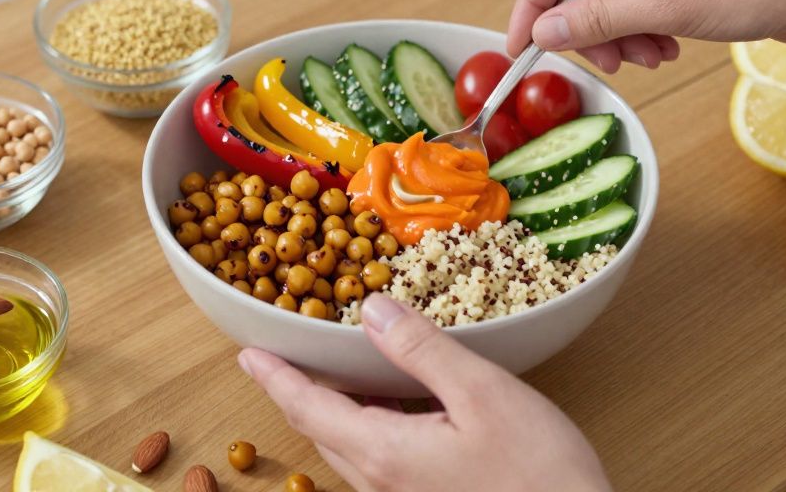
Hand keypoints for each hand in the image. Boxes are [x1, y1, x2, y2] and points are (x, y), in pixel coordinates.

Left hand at [238, 294, 611, 491]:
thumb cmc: (539, 476)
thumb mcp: (483, 395)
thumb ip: (422, 350)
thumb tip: (372, 310)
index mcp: (384, 451)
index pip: (308, 407)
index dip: (274, 376)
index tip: (246, 353)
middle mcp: (381, 483)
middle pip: (322, 430)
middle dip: (298, 392)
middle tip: (283, 356)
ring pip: (350, 449)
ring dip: (333, 411)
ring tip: (334, 374)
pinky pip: (378, 463)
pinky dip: (367, 428)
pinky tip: (393, 409)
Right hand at [506, 0, 785, 71]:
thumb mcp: (669, 8)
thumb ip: (599, 20)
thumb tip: (545, 31)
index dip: (533, 4)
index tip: (522, 46)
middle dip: (588, 27)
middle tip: (603, 64)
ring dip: (621, 34)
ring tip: (649, 60)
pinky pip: (644, 0)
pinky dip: (645, 29)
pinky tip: (668, 50)